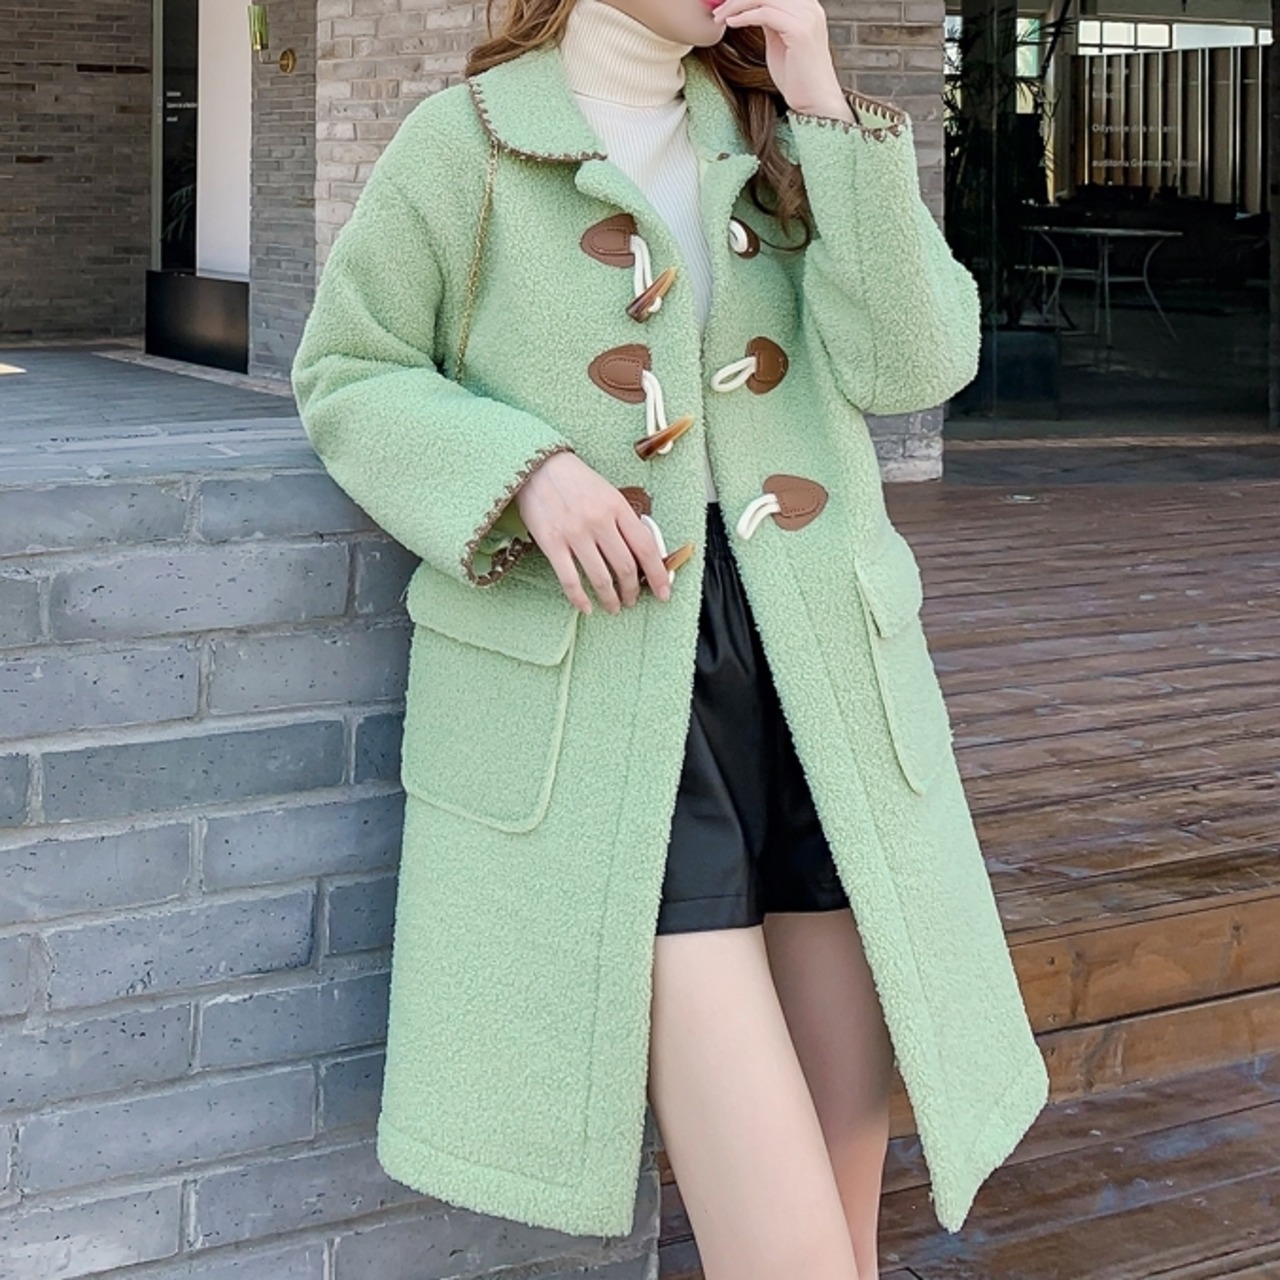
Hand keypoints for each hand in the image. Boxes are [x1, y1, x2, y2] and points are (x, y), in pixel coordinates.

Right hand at [514, 451, 672, 614]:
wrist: (538, 467)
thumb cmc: (576, 481)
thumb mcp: (609, 494)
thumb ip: (626, 521)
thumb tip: (644, 553)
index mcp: (618, 507)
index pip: (646, 547)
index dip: (658, 574)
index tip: (663, 592)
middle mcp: (599, 521)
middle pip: (625, 567)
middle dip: (632, 590)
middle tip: (632, 600)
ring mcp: (575, 533)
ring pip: (601, 578)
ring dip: (610, 598)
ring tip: (613, 606)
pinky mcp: (552, 543)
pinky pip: (570, 579)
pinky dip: (580, 598)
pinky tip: (586, 607)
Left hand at [710, 0, 855, 123]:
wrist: (815, 102)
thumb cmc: (797, 77)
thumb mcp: (779, 41)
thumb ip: (770, 21)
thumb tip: (751, 9)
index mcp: (806, 7)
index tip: (725, 5)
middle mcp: (809, 7)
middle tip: (717, 11)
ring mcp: (807, 17)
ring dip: (736, 5)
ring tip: (719, 18)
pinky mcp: (799, 31)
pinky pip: (765, 14)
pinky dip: (744, 16)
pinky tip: (730, 23)